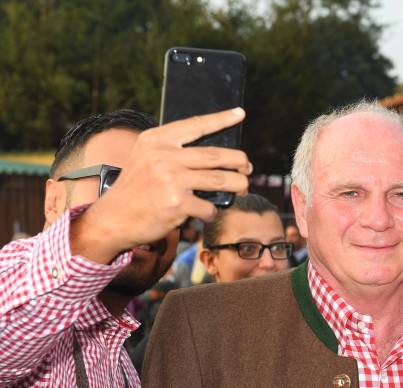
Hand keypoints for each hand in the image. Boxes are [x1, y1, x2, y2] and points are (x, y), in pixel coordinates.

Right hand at [74, 108, 250, 261]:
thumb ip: (173, 151)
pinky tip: (205, 214)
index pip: (197, 125)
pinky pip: (209, 207)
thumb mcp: (147, 158)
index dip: (222, 119)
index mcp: (157, 140)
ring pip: (222, 180)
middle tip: (248, 169)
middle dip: (241, 163)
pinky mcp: (177, 203)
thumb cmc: (137, 189)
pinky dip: (211, 213)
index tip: (241, 113)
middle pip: (217, 156)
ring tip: (242, 189)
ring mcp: (171, 179)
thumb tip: (216, 155)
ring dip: (239, 186)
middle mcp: (164, 156)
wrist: (113, 218)